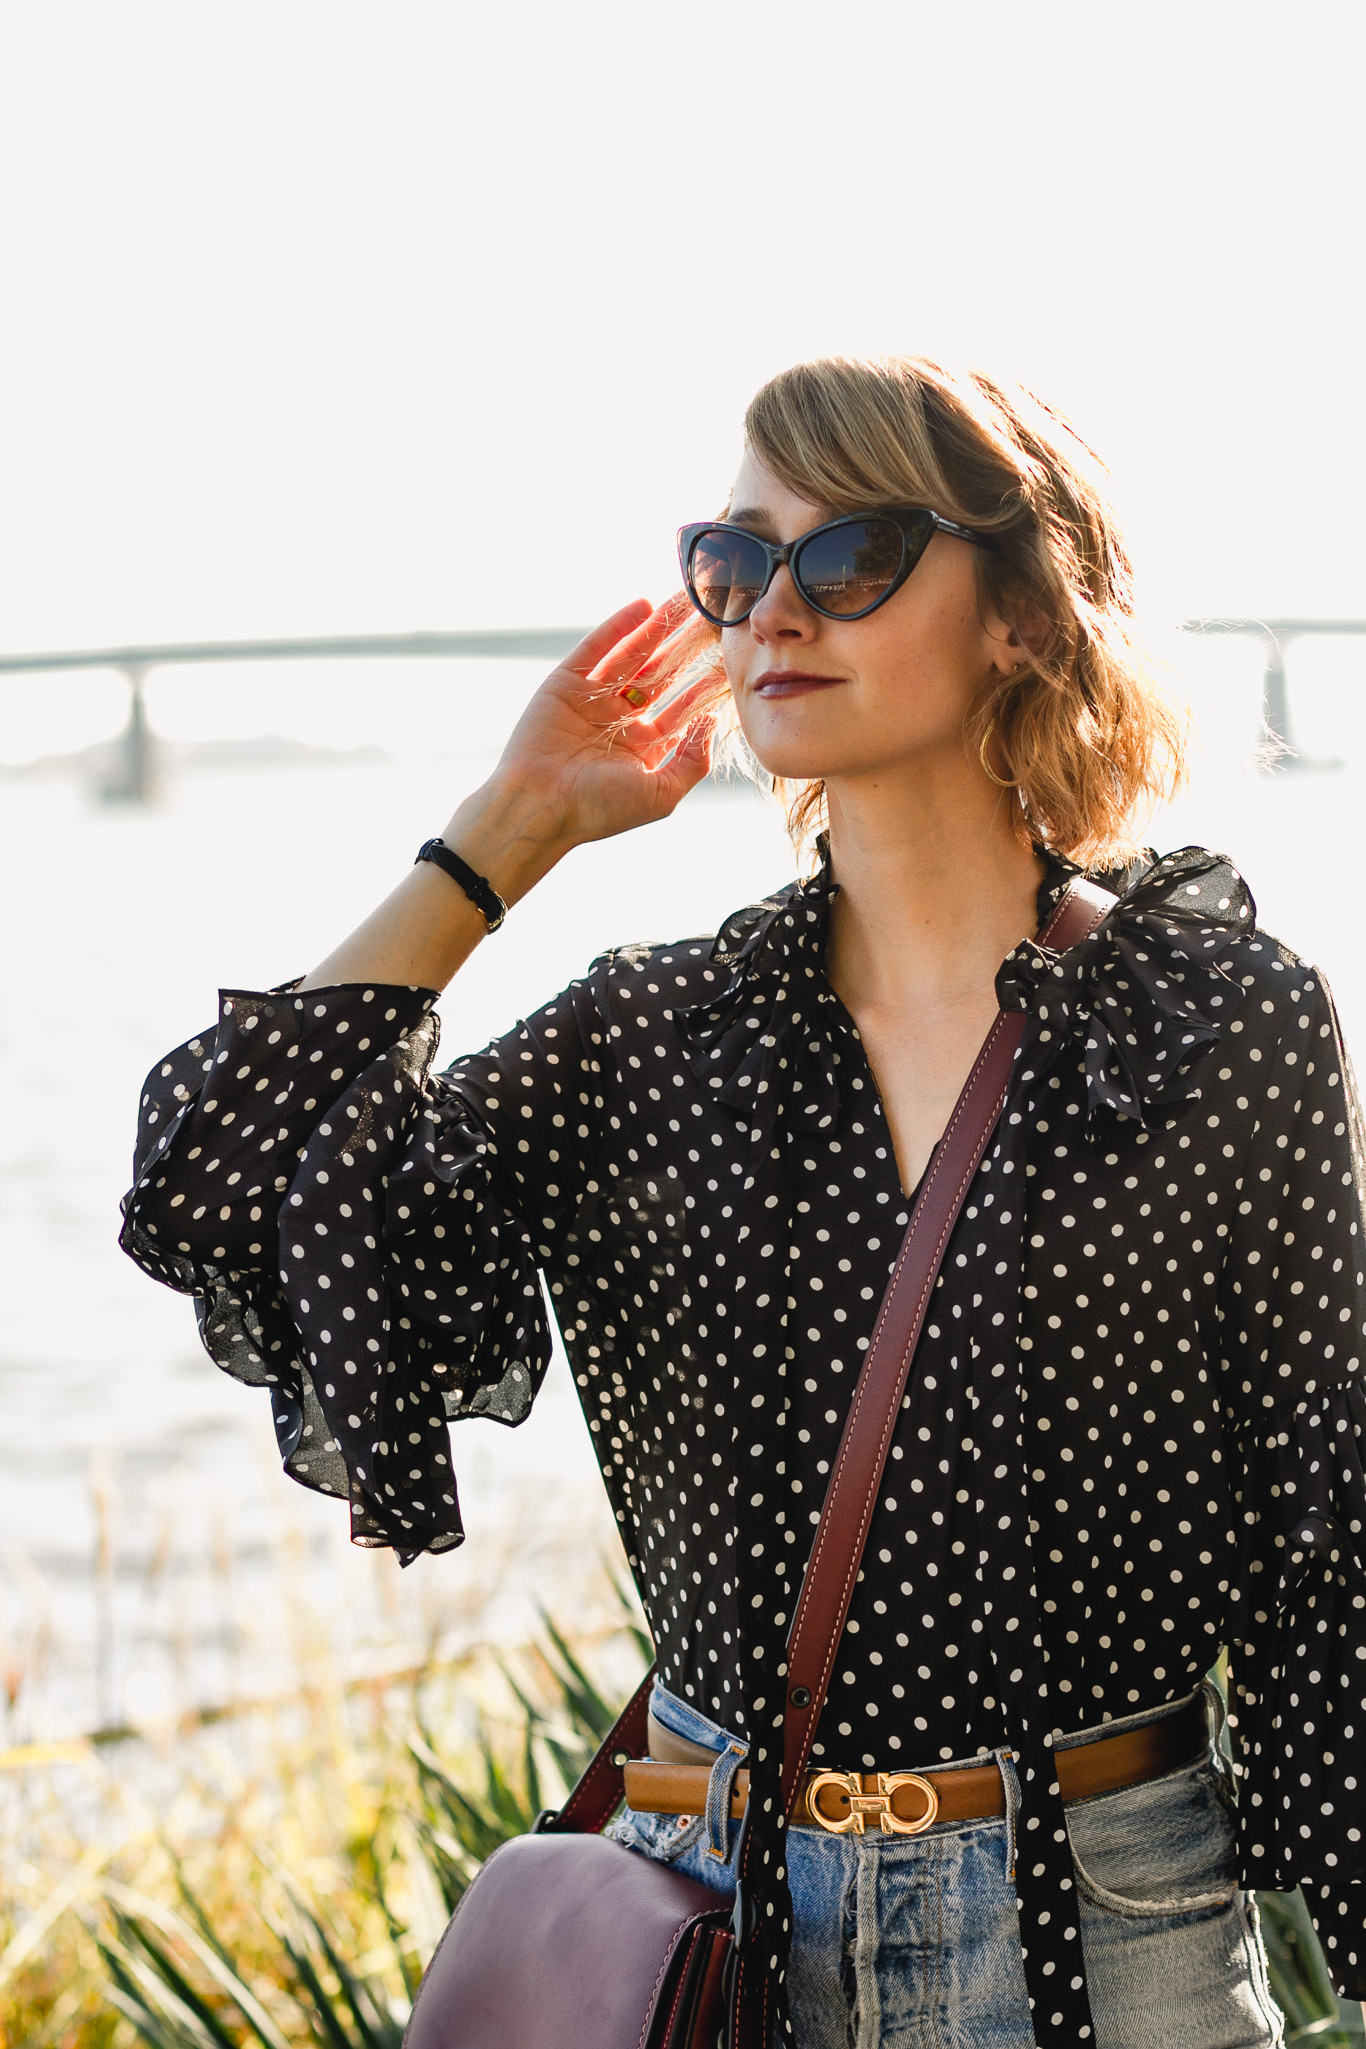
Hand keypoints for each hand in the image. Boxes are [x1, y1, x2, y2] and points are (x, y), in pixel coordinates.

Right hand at [468, 597, 717, 855]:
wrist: (538, 805)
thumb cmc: (598, 809)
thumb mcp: (661, 794)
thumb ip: (692, 761)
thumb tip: (711, 722)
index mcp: (640, 750)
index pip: (680, 710)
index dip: (703, 688)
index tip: (728, 662)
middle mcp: (617, 722)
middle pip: (660, 677)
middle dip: (685, 650)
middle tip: (712, 620)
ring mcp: (591, 700)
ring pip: (632, 657)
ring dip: (658, 630)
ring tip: (684, 603)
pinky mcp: (564, 683)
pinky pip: (596, 648)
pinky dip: (619, 626)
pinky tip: (645, 606)